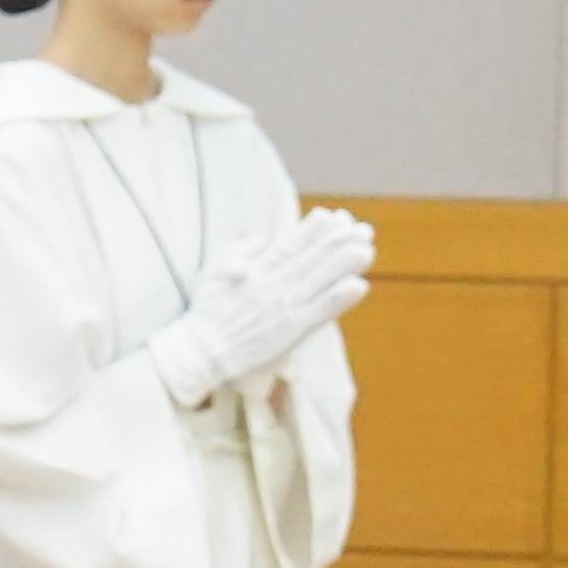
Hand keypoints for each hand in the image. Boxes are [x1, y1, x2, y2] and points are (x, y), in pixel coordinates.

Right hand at [151, 203, 376, 406]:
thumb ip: (239, 250)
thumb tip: (262, 238)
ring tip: (367, 249)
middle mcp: (274, 284)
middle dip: (338, 242)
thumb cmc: (206, 312)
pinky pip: (320, 312)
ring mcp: (284, 308)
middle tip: (363, 229)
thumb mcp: (214, 270)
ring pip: (320, 281)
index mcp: (258, 269)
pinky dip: (339, 299)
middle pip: (312, 258)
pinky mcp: (291, 332)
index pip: (291, 244)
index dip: (314, 230)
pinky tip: (359, 286)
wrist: (201, 351)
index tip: (335, 216)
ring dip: (345, 264)